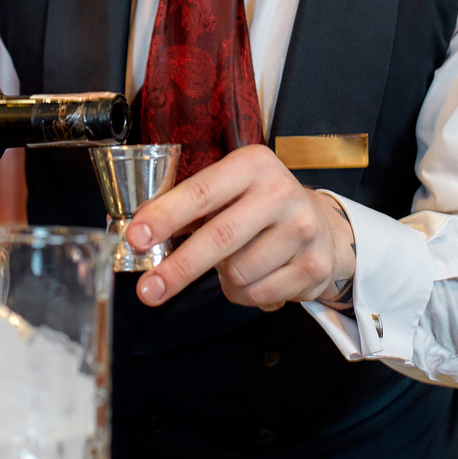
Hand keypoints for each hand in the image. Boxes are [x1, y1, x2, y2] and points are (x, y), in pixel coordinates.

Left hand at [126, 144, 354, 310]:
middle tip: (147, 290)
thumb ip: (189, 206)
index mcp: (253, 164)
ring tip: (233, 262)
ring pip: (237, 272)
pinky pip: (258, 294)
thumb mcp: (229, 190)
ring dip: (222, 278)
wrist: (321, 224)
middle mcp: (281, 191)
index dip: (165, 217)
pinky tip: (255, 275)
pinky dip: (244, 293)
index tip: (136, 238)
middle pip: (219, 237)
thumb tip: (140, 235)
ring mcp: (302, 229)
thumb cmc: (258, 206)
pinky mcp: (313, 266)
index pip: (201, 192)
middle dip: (178, 268)